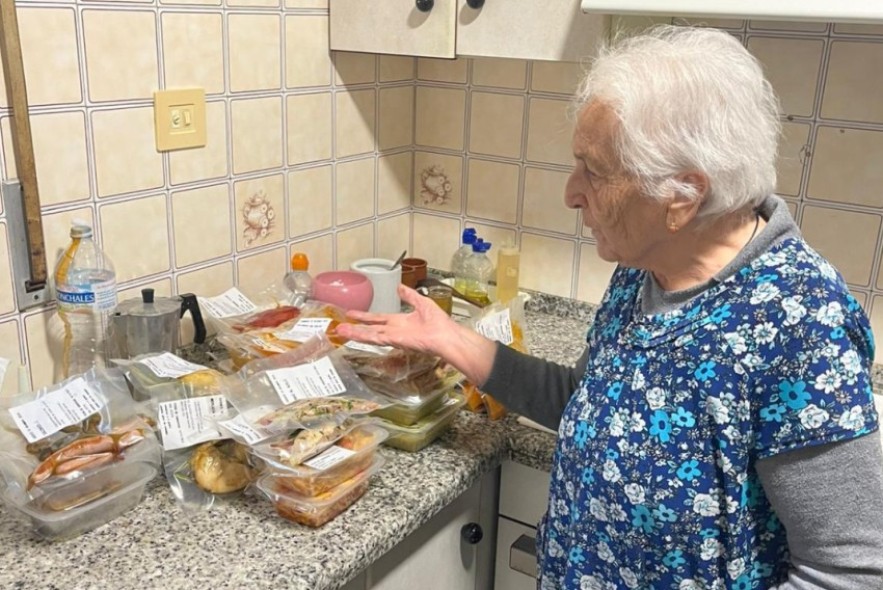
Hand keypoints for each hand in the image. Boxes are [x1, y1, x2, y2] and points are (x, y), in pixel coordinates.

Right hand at [335, 284, 456, 355]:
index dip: (366, 317)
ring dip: (355, 332)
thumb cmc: (439, 322)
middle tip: (341, 326)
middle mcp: (394, 330)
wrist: (445, 335)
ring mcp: (393, 336)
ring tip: (341, 331)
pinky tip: (353, 334)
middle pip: (370, 328)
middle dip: (355, 327)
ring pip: (370, 334)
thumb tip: (400, 287)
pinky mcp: (394, 340)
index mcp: (400, 322)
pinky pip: (376, 338)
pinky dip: (364, 336)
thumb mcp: (421, 302)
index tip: (353, 313)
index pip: (378, 318)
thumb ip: (409, 295)